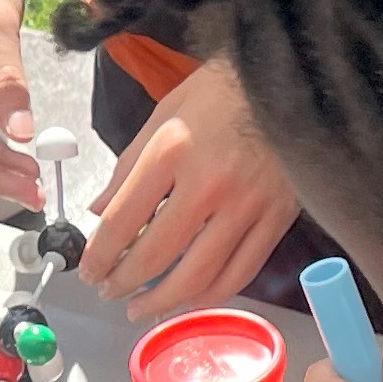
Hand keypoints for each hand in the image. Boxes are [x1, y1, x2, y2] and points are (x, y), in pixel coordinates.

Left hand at [85, 57, 300, 316]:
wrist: (293, 74)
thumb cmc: (224, 90)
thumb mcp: (164, 114)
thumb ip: (128, 168)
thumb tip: (98, 212)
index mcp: (172, 150)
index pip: (122, 220)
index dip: (100, 255)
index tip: (89, 270)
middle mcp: (209, 182)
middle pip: (156, 254)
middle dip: (123, 282)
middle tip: (108, 291)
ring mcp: (248, 204)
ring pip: (199, 274)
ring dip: (163, 300)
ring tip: (141, 307)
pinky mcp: (278, 217)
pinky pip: (241, 271)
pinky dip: (211, 294)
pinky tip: (189, 297)